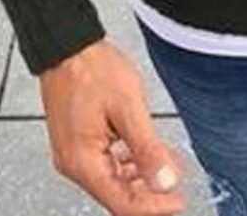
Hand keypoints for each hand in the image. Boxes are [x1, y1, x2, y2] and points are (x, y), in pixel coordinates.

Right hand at [39, 38, 186, 215]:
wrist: (68, 47)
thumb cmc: (91, 69)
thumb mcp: (128, 107)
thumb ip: (148, 148)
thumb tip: (166, 180)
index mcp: (83, 161)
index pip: (122, 203)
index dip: (154, 207)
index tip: (177, 201)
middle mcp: (73, 163)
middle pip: (116, 195)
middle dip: (149, 193)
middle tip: (176, 185)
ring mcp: (73, 153)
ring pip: (112, 180)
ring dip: (140, 177)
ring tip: (166, 166)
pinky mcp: (77, 141)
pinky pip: (105, 163)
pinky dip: (127, 163)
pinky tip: (143, 154)